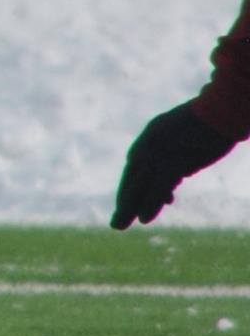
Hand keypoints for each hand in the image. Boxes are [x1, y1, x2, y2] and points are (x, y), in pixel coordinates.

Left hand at [113, 100, 242, 228]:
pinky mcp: (173, 163)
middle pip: (132, 178)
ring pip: (140, 186)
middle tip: (116, 222)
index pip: (135, 168)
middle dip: (125, 201)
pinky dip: (151, 204)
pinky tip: (144, 219)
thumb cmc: (210, 122)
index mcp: (150, 137)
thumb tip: (177, 178)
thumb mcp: (186, 139)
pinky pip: (158, 187)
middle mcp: (148, 146)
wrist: (219, 110)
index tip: (128, 205)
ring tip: (119, 226)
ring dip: (130, 208)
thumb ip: (177, 158)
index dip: (131, 188)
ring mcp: (159, 155)